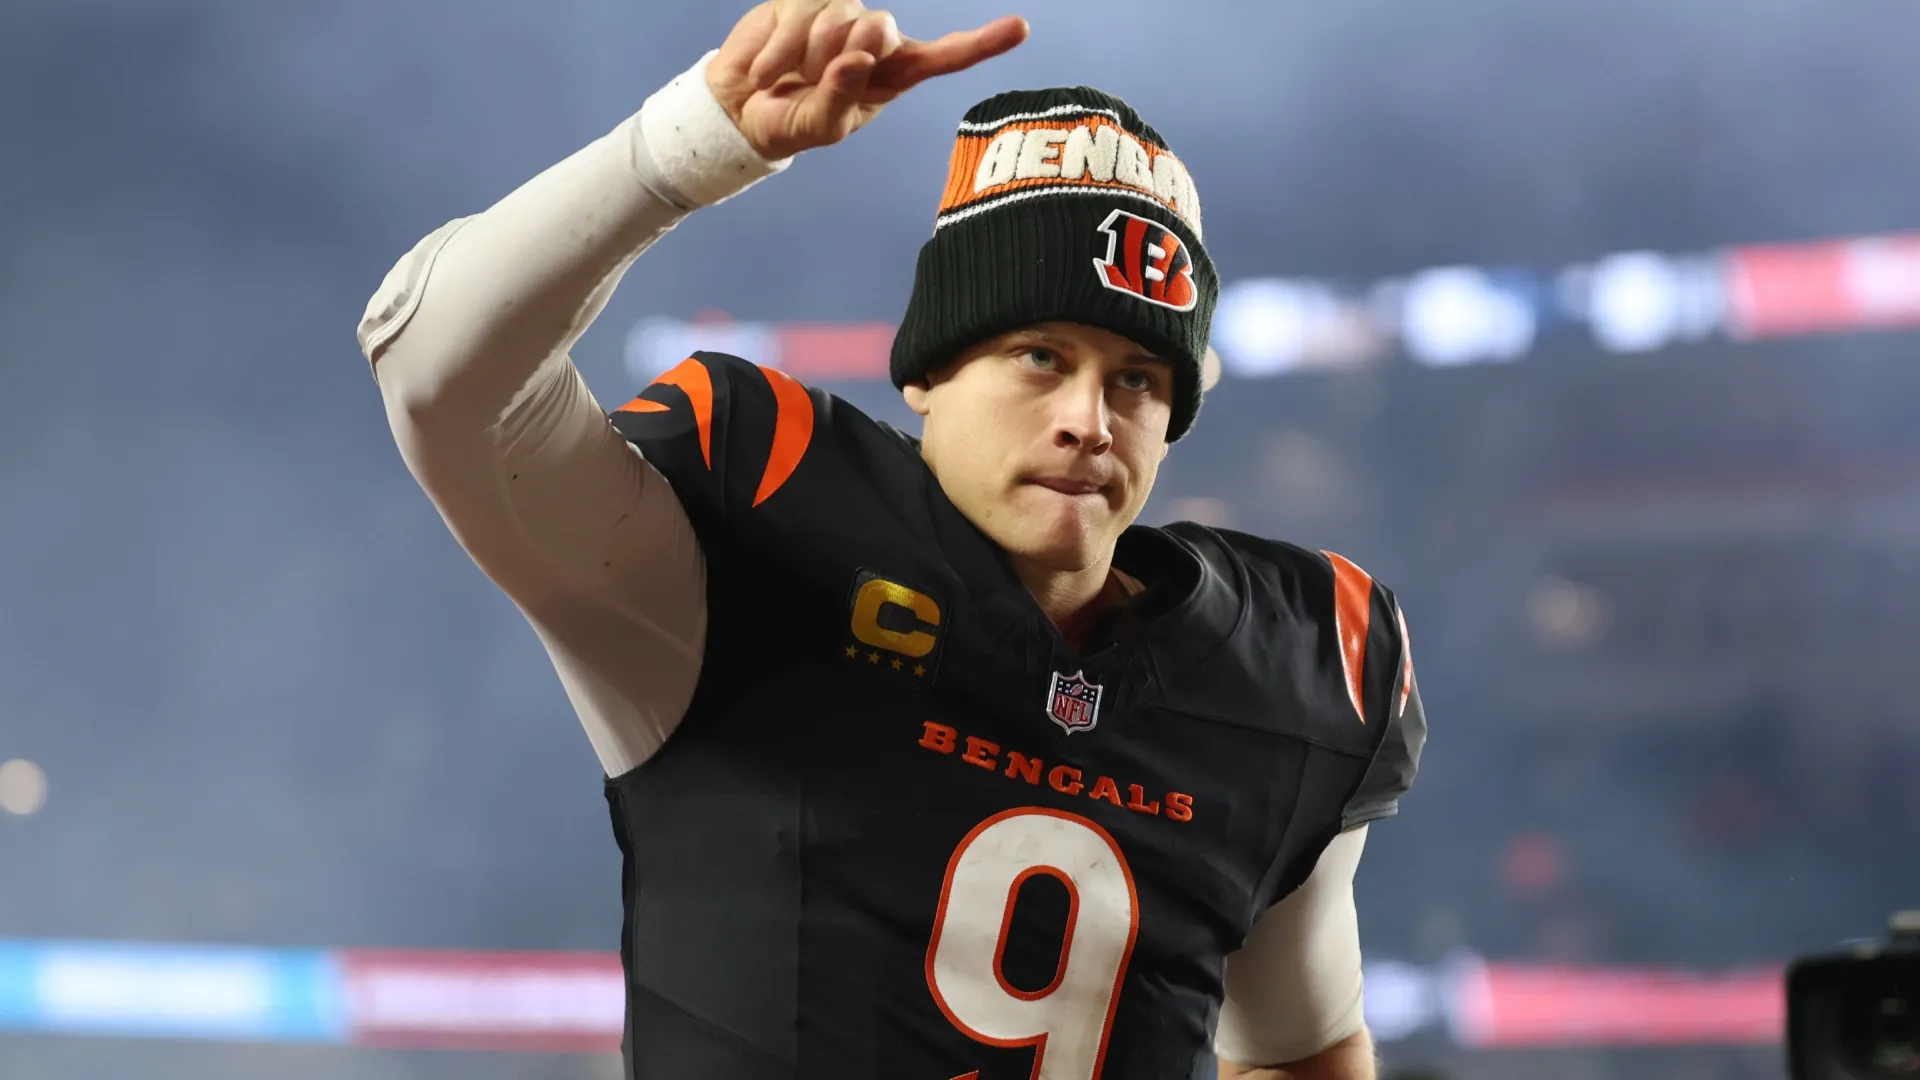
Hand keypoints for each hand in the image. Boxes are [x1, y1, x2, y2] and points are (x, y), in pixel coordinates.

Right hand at [707, 0, 1028, 160]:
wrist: (740, 108)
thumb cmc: (793, 121)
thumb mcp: (821, 127)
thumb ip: (840, 97)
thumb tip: (857, 57)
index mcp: (894, 74)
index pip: (944, 56)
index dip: (981, 42)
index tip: (1019, 28)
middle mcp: (875, 38)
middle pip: (882, 29)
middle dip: (847, 54)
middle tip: (820, 77)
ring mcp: (841, 12)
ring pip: (838, 20)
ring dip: (806, 57)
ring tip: (788, 78)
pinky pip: (798, 14)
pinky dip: (778, 51)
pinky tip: (766, 72)